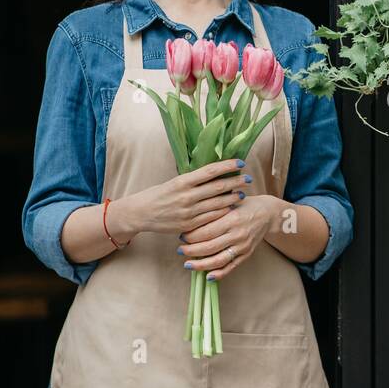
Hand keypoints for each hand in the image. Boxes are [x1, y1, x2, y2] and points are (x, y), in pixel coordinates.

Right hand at [110, 159, 249, 239]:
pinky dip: (223, 212)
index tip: (241, 162)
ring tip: (242, 193)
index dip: (228, 166)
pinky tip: (230, 208)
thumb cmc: (158, 194)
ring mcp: (188, 212)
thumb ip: (193, 179)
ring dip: (232, 197)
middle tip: (248, 178)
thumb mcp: (174, 182)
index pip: (210, 171)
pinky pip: (211, 218)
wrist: (140, 214)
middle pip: (218, 187)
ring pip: (218, 204)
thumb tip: (215, 172)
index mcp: (182, 181)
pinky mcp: (189, 225)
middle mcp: (187, 196)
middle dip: (236, 182)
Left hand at [179, 194, 280, 278]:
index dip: (191, 236)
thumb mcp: (229, 202)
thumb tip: (189, 218)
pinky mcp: (247, 254)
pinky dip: (219, 274)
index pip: (206, 231)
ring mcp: (243, 246)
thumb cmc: (245, 205)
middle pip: (209, 247)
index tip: (181, 236)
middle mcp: (237, 234)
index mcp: (231, 219)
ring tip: (188, 265)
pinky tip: (207, 276)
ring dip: (201, 265)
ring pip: (218, 260)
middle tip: (180, 250)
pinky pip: (231, 267)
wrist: (268, 213)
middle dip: (191, 251)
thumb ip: (212, 209)